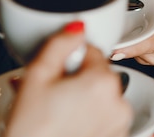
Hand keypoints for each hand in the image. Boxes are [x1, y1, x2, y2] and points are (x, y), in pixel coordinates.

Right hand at [6, 23, 132, 136]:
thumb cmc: (33, 129)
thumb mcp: (37, 75)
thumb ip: (59, 43)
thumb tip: (77, 27)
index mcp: (103, 81)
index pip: (92, 50)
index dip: (70, 58)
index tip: (56, 72)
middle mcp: (119, 103)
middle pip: (98, 73)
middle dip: (77, 78)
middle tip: (51, 92)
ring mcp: (120, 125)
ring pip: (101, 96)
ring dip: (83, 97)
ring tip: (56, 109)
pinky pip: (104, 117)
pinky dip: (89, 116)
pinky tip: (66, 123)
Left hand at [111, 0, 153, 76]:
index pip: (150, 40)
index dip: (131, 46)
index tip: (116, 50)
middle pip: (132, 43)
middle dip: (116, 33)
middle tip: (102, 22)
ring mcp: (151, 60)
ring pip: (127, 47)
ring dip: (119, 33)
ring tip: (119, 21)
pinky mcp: (143, 64)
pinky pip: (128, 49)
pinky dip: (125, 39)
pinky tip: (129, 31)